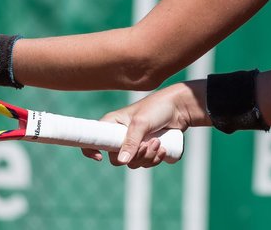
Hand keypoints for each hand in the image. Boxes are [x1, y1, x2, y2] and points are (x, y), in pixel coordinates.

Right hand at [82, 82, 198, 168]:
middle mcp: (121, 135)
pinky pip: (146, 163)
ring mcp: (134, 143)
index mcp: (113, 124)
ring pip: (133, 163)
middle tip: (148, 143)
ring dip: (148, 157)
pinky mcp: (147, 148)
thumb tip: (121, 161)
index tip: (100, 157)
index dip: (90, 150)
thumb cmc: (158, 108)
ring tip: (158, 143)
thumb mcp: (142, 123)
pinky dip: (154, 159)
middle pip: (118, 159)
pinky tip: (163, 149)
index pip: (93, 139)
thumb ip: (131, 141)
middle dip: (135, 156)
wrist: (180, 108)